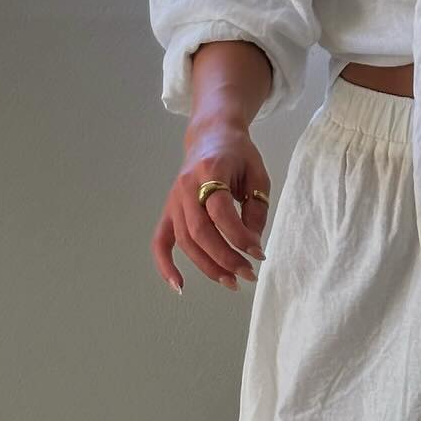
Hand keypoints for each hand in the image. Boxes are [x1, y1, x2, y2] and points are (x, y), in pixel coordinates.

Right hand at [152, 114, 271, 295]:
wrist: (210, 134)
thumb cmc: (238, 154)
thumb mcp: (257, 174)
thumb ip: (256, 209)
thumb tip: (251, 246)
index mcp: (211, 171)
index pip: (221, 212)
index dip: (240, 237)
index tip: (259, 253)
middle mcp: (187, 186)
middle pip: (200, 231)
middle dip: (225, 258)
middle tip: (249, 274)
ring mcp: (174, 199)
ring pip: (185, 241)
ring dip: (207, 266)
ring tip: (232, 282)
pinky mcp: (168, 210)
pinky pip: (160, 241)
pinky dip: (165, 265)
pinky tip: (179, 286)